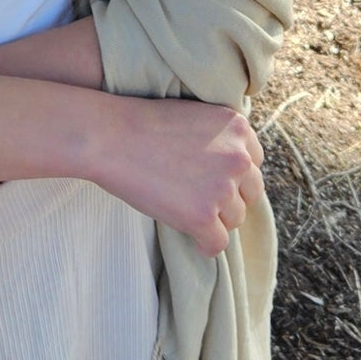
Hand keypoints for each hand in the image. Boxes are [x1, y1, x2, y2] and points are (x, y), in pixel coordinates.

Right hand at [90, 94, 264, 257]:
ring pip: (235, 219)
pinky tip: (192, 237)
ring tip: (184, 209)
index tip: (209, 177)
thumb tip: (232, 171)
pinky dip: (204, 244)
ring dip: (214, 219)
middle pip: (250, 193)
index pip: (253, 163)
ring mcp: (222, 188)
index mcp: (238, 128)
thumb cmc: (140, 124)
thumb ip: (220, 139)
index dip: (231, 173)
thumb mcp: (194, 116)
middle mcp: (238, 158)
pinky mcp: (202, 216)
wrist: (107, 137)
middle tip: (197, 197)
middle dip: (228, 198)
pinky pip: (217, 243)